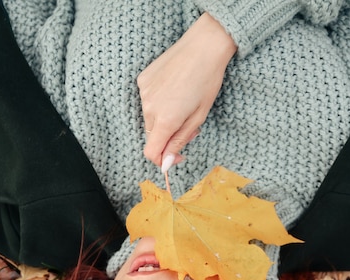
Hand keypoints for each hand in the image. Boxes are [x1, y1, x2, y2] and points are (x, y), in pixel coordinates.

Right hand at [137, 12, 236, 171]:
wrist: (204, 46)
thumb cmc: (207, 81)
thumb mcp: (198, 117)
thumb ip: (179, 141)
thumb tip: (166, 164)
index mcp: (165, 120)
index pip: (151, 153)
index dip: (163, 160)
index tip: (176, 156)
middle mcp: (149, 107)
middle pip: (152, 136)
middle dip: (168, 138)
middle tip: (189, 125)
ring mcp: (143, 92)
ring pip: (150, 119)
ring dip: (164, 119)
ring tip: (183, 104)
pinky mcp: (142, 79)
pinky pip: (147, 101)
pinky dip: (159, 102)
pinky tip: (174, 89)